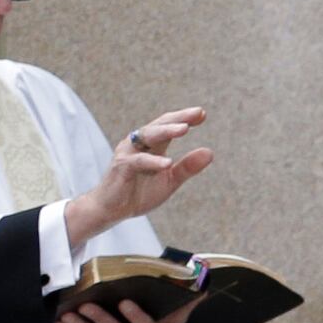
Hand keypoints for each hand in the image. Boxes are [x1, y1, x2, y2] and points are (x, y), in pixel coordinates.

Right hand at [66, 107, 213, 231]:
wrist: (112, 210)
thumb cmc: (139, 192)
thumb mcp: (170, 180)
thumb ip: (188, 167)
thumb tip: (210, 152)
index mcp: (151, 145)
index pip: (168, 126)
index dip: (184, 118)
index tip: (203, 113)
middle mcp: (138, 144)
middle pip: (159, 125)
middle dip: (178, 118)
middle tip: (197, 113)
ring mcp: (128, 153)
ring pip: (147, 136)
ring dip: (166, 131)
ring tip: (185, 129)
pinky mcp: (121, 167)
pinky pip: (138, 161)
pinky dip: (153, 161)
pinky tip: (168, 162)